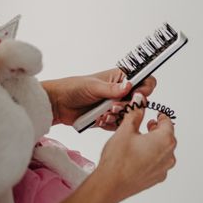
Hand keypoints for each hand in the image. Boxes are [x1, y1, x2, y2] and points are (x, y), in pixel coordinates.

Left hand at [42, 68, 156, 129]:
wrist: (57, 105)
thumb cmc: (73, 88)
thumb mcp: (94, 86)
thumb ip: (113, 88)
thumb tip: (129, 86)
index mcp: (121, 78)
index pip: (144, 81)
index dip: (145, 89)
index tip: (137, 95)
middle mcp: (122, 91)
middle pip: (139, 100)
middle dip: (128, 106)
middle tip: (113, 107)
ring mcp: (116, 105)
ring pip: (130, 114)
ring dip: (118, 116)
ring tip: (104, 114)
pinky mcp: (110, 118)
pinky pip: (119, 124)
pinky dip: (111, 124)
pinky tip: (100, 120)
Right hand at [92, 94, 176, 202]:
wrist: (109, 185)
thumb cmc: (118, 160)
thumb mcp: (126, 130)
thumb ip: (135, 113)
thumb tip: (139, 100)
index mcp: (165, 140)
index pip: (167, 122)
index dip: (161, 116)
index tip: (156, 114)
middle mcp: (169, 155)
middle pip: (167, 136)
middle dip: (158, 129)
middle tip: (149, 125)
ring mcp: (163, 168)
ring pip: (163, 150)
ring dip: (155, 143)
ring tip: (141, 140)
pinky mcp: (156, 178)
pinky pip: (158, 163)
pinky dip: (152, 156)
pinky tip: (139, 155)